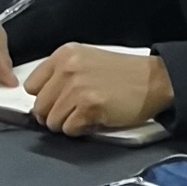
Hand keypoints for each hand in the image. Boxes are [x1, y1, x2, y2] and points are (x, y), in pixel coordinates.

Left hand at [25, 44, 172, 135]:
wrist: (154, 80)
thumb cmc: (123, 74)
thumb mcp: (87, 61)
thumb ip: (61, 74)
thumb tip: (41, 101)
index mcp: (64, 55)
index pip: (31, 86)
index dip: (44, 98)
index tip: (58, 101)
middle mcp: (67, 69)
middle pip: (39, 107)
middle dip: (54, 115)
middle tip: (75, 112)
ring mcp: (77, 88)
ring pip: (52, 121)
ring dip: (68, 124)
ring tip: (87, 114)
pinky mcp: (89, 106)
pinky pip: (69, 129)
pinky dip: (80, 130)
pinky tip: (95, 119)